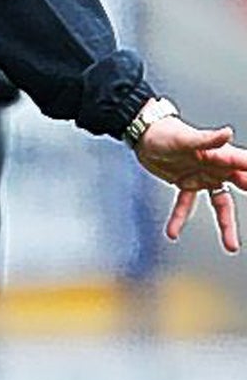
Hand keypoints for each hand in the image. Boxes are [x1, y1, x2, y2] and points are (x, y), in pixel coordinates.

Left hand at [137, 114, 246, 251]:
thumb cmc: (165, 132)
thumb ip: (207, 140)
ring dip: (226, 225)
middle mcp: (217, 167)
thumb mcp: (185, 138)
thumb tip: (227, 133)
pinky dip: (180, 218)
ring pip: (221, 204)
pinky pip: (186, 205)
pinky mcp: (185, 183)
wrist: (143, 134)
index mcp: (222, 156)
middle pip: (243, 185)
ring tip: (232, 247)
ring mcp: (202, 177)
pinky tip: (173, 233)